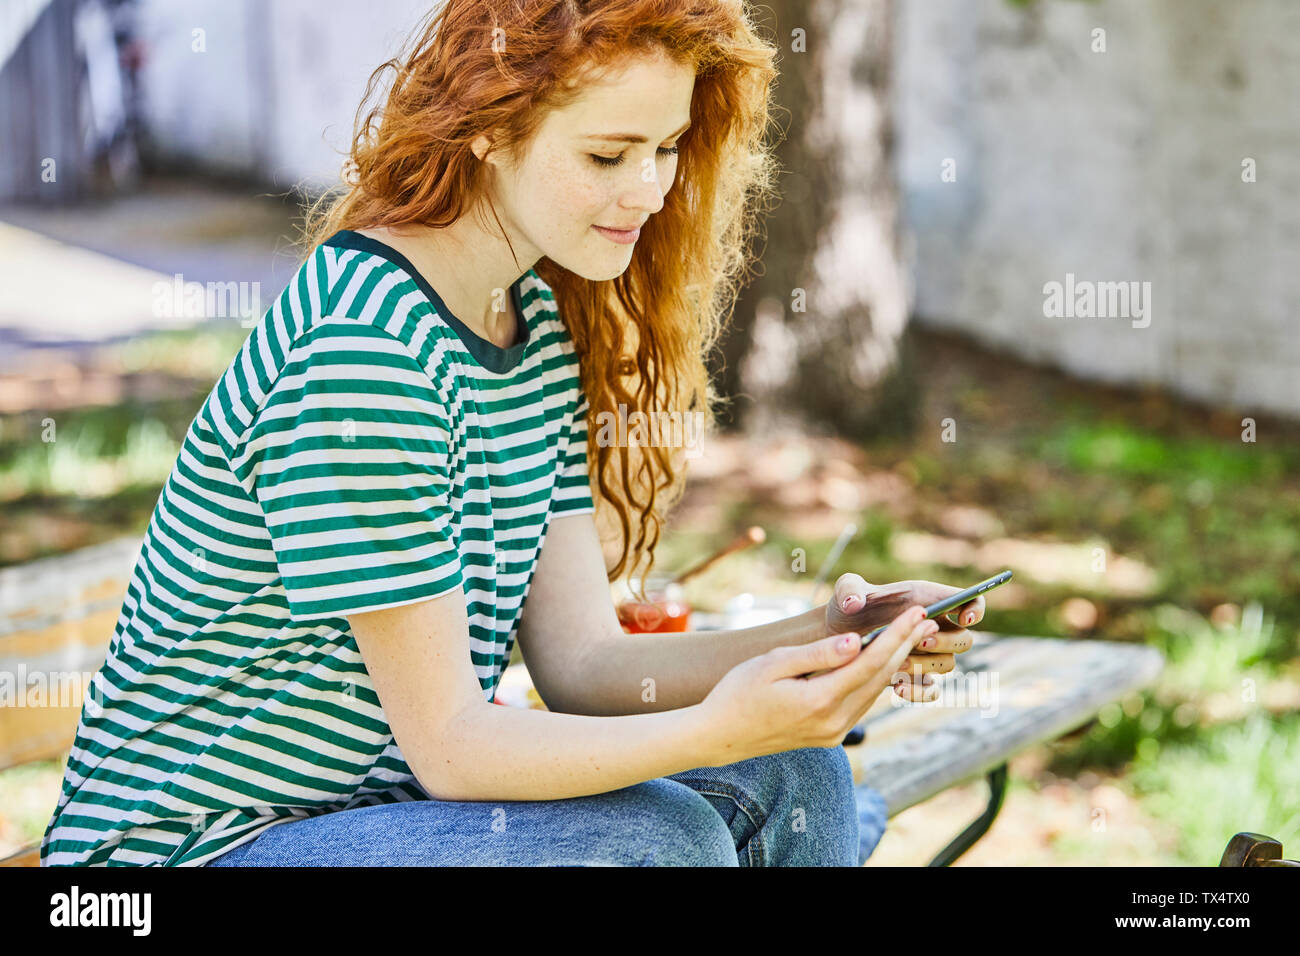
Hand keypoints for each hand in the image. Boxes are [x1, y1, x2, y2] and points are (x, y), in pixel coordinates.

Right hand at [698, 605, 938, 762]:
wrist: (718, 737)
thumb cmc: (737, 693)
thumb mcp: (772, 664)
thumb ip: (818, 654)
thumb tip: (858, 641)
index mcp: (820, 701)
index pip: (872, 662)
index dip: (898, 635)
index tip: (917, 612)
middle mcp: (833, 722)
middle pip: (881, 678)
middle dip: (906, 646)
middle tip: (929, 619)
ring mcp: (832, 733)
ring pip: (873, 692)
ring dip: (894, 663)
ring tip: (913, 636)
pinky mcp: (828, 736)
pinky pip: (859, 703)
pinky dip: (874, 679)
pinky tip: (883, 661)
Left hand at [823, 574, 984, 700]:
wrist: (834, 635)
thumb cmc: (846, 606)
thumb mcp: (845, 589)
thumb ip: (849, 589)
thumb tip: (855, 604)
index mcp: (927, 599)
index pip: (969, 601)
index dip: (975, 609)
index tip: (965, 617)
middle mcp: (933, 626)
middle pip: (964, 639)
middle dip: (946, 641)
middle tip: (919, 641)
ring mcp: (926, 655)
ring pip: (947, 665)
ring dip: (925, 665)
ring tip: (896, 663)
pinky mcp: (914, 677)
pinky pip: (931, 690)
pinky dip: (918, 692)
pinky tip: (896, 688)